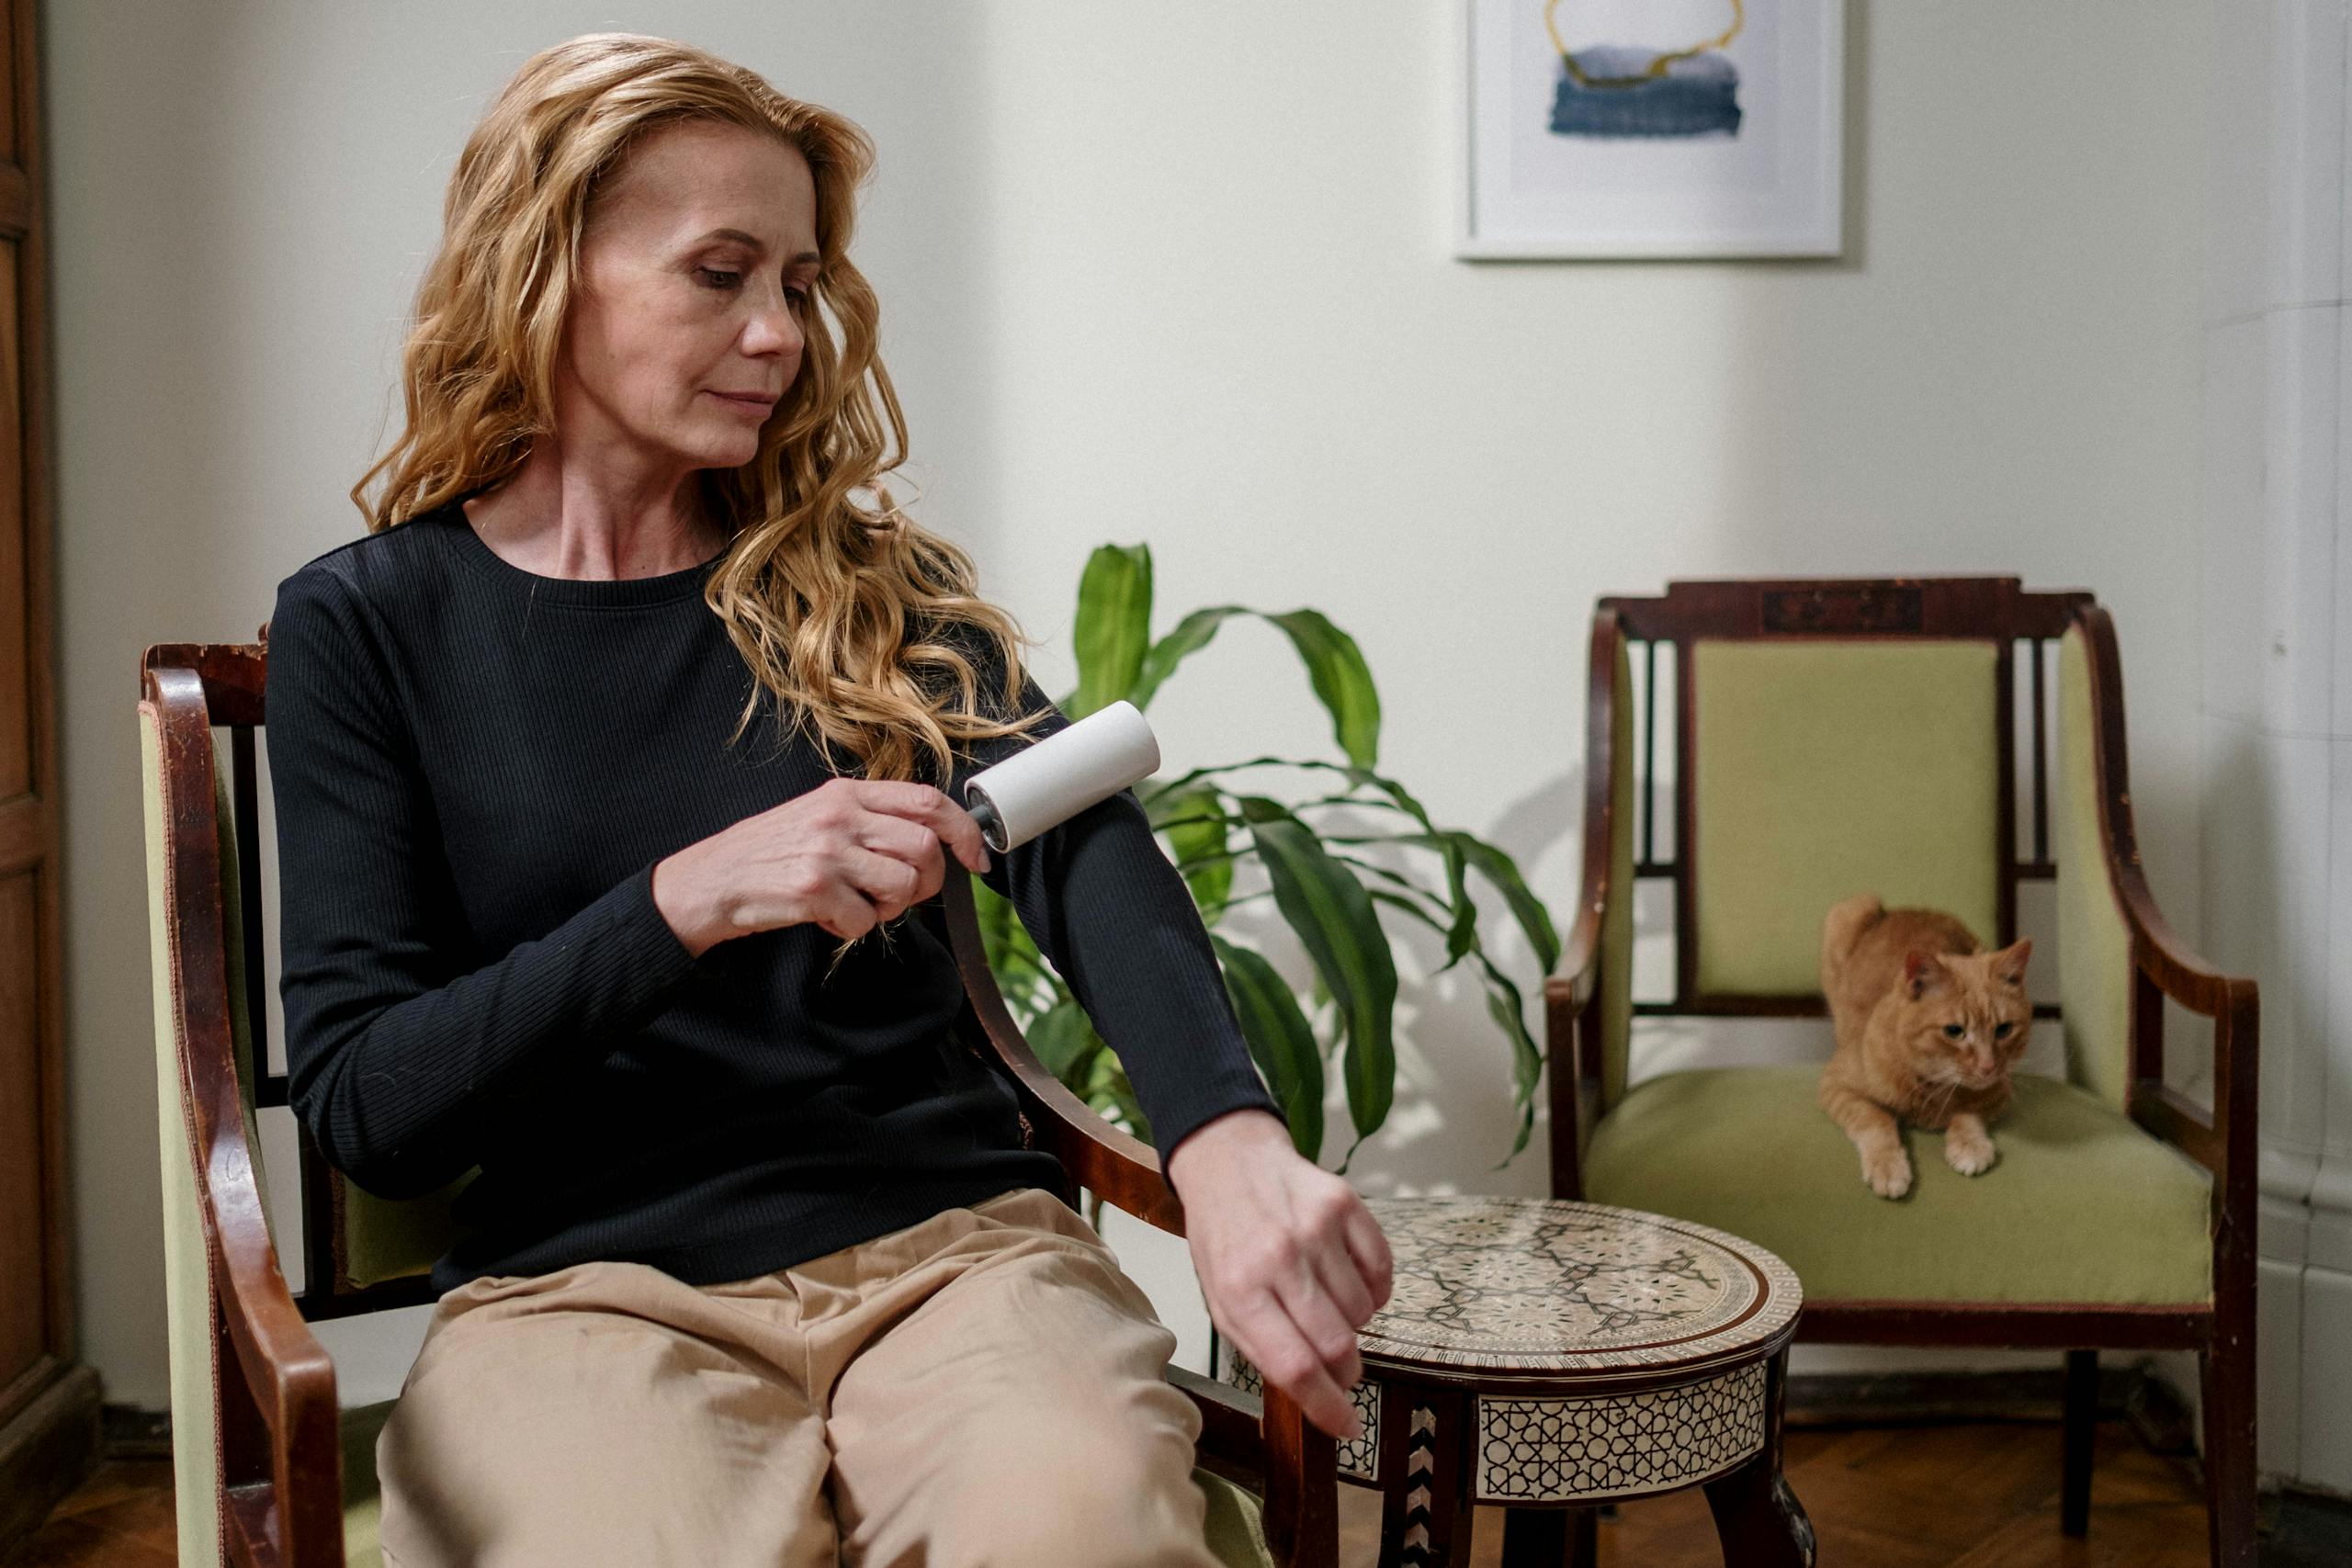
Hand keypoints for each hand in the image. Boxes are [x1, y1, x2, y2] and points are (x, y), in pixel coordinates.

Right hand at [651, 778, 991, 955]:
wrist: (709, 882)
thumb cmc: (769, 853)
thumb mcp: (819, 817)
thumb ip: (870, 820)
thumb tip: (932, 841)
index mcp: (846, 794)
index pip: (927, 800)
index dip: (963, 830)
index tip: (976, 856)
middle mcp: (840, 817)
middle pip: (925, 847)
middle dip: (927, 881)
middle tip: (901, 894)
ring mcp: (827, 852)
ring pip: (904, 884)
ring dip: (890, 907)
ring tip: (858, 904)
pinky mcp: (813, 889)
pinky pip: (866, 921)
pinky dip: (853, 929)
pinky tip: (827, 917)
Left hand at [1163, 1108, 1393, 1440]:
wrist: (1230, 1162)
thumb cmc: (1225, 1240)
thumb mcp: (1220, 1299)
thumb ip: (1261, 1346)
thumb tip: (1312, 1394)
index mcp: (1238, 1291)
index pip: (1293, 1366)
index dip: (1326, 1406)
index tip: (1348, 1426)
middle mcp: (1278, 1258)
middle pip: (1336, 1344)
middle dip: (1346, 1370)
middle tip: (1342, 1367)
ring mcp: (1314, 1228)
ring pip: (1363, 1311)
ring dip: (1354, 1323)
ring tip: (1327, 1302)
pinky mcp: (1344, 1203)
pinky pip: (1382, 1271)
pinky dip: (1373, 1289)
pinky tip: (1348, 1277)